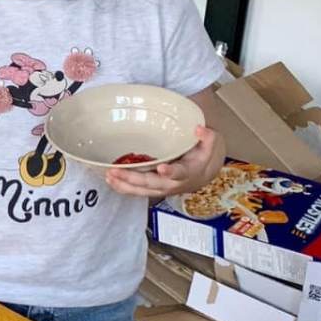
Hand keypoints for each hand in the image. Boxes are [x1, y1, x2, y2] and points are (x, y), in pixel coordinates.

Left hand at [105, 125, 222, 199]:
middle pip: (152, 183)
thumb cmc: (201, 157)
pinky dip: (123, 187)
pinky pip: (136, 191)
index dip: (171, 172)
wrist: (200, 175)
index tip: (162, 168)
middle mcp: (173, 183)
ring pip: (141, 190)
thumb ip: (207, 136)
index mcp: (187, 172)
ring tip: (109, 176)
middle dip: (133, 178)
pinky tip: (110, 180)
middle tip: (116, 171)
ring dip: (124, 184)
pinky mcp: (152, 189)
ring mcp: (161, 188)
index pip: (180, 173)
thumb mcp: (210, 145)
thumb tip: (198, 128)